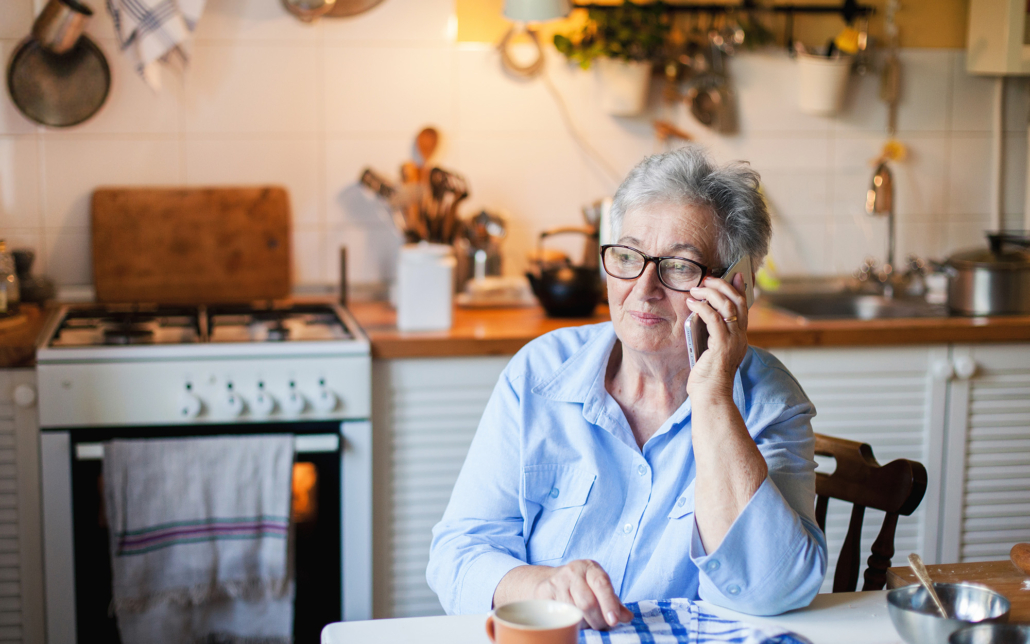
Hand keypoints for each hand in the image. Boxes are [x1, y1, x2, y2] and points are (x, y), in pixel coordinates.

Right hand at [533, 560, 632, 629]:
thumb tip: (627, 617)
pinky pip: (559, 614)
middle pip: (587, 602)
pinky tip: (571, 618)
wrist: (551, 580)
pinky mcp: (544, 592)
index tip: (614, 620)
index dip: (609, 603)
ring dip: (583, 623)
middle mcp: (573, 571)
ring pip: (573, 611)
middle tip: (602, 626)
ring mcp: (557, 581)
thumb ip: (615, 602)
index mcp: (590, 567)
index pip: (601, 584)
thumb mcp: (599, 588)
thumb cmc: (582, 586)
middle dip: (598, 620)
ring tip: (586, 621)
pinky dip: (568, 621)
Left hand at [685, 273, 748, 396]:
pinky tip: (691, 304)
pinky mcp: (721, 346)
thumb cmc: (707, 378)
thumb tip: (700, 314)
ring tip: (695, 289)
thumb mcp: (711, 350)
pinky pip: (713, 318)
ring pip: (727, 306)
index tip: (735, 274)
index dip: (740, 289)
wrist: (711, 397)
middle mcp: (741, 337)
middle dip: (723, 285)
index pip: (745, 307)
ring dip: (710, 293)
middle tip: (707, 279)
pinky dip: (702, 307)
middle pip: (738, 301)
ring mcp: (733, 341)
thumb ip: (711, 334)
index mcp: (740, 338)